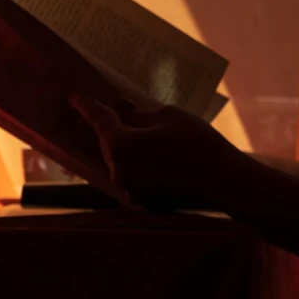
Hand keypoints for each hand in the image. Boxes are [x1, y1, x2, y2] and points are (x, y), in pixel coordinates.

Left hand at [70, 94, 244, 210]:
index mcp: (121, 146)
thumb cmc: (197, 143)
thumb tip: (121, 109)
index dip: (86, 106)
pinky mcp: (143, 201)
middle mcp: (119, 171)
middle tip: (119, 109)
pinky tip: (154, 154)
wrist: (225, 182)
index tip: (73, 97)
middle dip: (112, 126)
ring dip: (126, 146)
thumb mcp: (167, 116)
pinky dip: (137, 162)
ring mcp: (130, 190)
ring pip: (120, 160)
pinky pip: (132, 175)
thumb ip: (137, 113)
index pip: (99, 120)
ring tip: (142, 132)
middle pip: (108, 143)